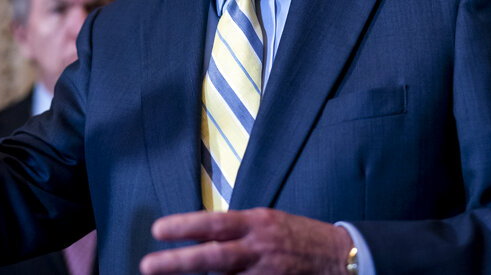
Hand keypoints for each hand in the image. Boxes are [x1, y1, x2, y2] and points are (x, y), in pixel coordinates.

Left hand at [139, 208, 353, 274]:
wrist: (341, 256)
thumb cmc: (298, 235)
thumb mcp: (267, 221)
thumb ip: (236, 230)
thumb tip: (202, 236)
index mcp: (256, 222)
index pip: (214, 223)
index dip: (185, 226)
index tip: (158, 230)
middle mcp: (259, 248)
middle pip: (213, 257)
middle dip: (178, 262)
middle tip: (148, 265)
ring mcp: (266, 273)